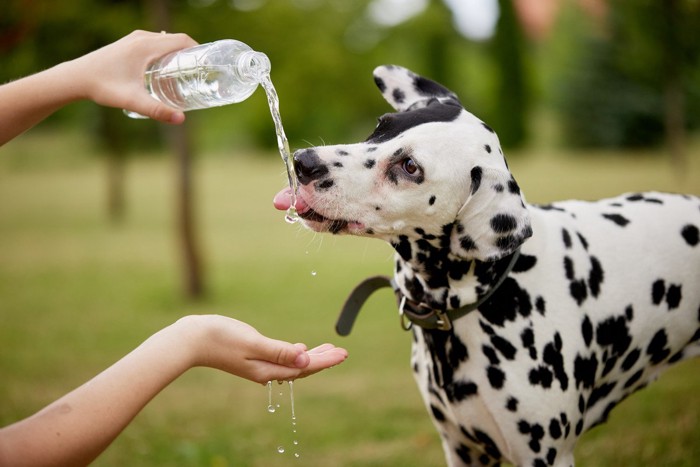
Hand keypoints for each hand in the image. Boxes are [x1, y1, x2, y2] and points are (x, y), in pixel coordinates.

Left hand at [65, 30, 197, 123]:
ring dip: (177, 53)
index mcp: (146, 46)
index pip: (182, 40)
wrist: (76, 77)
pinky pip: (154, 43)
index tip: (208, 64)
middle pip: (175, 40)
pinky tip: (165, 69)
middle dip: (191, 54)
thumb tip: (181, 119)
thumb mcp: (133, 100)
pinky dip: (165, 52)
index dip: (199, 50)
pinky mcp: (128, 44)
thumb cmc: (103, 87)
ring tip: (186, 73)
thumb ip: (157, 110)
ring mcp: (133, 39)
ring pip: (164, 41)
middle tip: (201, 73)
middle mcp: (141, 38)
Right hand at [174, 315, 347, 383]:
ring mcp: (258, 365)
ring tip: (329, 350)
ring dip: (312, 357)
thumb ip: (280, 352)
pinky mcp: (252, 357)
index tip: (343, 354)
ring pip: (292, 364)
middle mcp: (265, 371)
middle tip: (343, 352)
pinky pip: (282, 360)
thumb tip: (305, 359)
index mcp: (267, 370)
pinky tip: (301, 350)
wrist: (190, 340)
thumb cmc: (220, 338)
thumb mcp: (253, 343)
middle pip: (301, 368)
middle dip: (323, 360)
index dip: (325, 361)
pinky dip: (295, 355)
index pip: (304, 367)